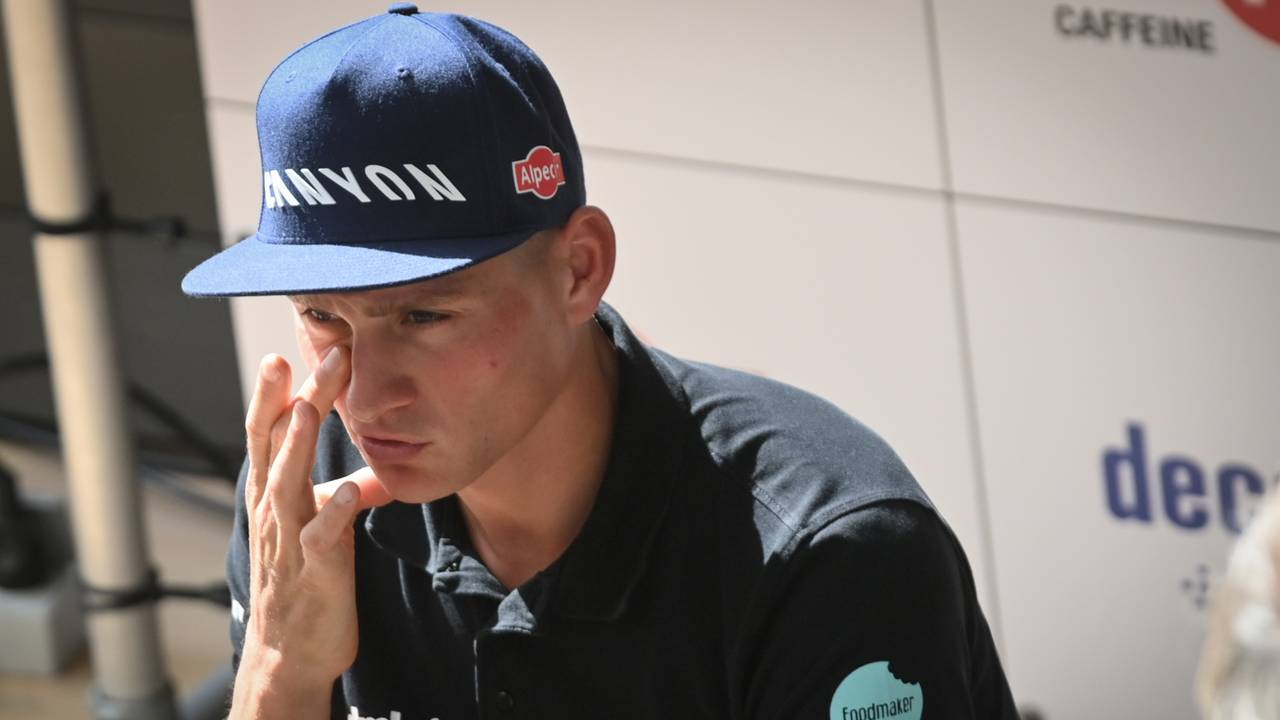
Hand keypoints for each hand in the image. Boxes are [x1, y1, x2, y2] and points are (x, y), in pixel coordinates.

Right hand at [230, 347, 389, 716]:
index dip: (276, 394)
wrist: (290, 653)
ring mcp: (290, 540)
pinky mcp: (316, 570)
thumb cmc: (304, 582)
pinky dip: (334, 512)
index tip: (289, 350)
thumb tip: (371, 467)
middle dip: (289, 399)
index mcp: (273, 494)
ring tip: (306, 408)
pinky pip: (323, 537)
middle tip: (304, 354)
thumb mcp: (317, 526)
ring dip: (296, 445)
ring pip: (288, 484)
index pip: (268, 433)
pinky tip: (350, 489)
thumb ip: (336, 492)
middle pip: (276, 445)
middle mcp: (274, 510)